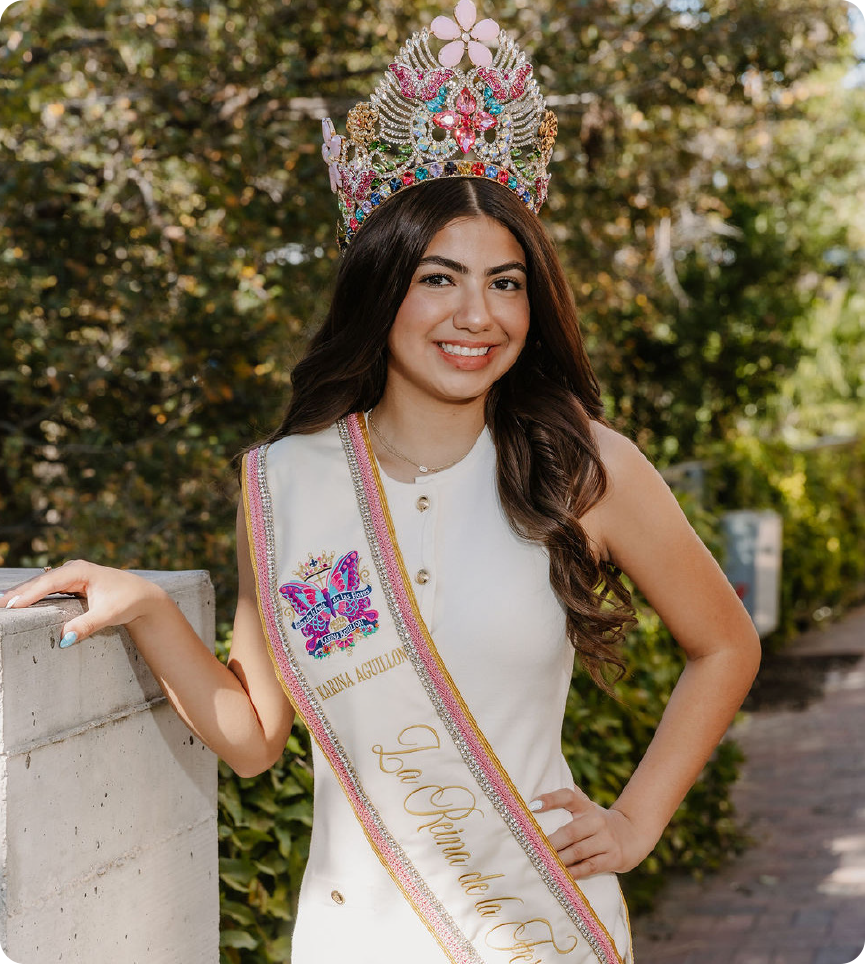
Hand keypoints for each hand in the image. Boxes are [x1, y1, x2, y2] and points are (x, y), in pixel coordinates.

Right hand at [1, 560, 167, 647]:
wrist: (143, 597)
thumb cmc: (128, 602)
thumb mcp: (108, 614)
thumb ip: (86, 625)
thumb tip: (64, 639)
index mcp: (81, 571)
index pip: (48, 583)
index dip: (28, 595)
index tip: (10, 606)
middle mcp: (74, 569)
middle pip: (41, 582)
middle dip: (19, 593)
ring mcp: (73, 575)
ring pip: (42, 584)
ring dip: (23, 593)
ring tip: (3, 603)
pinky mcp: (73, 583)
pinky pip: (48, 589)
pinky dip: (34, 594)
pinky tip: (19, 602)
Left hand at [531, 786, 653, 878]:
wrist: (634, 833)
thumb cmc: (599, 821)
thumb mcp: (588, 806)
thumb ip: (570, 798)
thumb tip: (545, 786)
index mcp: (587, 806)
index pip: (568, 796)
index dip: (550, 799)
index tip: (532, 805)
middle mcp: (597, 821)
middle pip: (570, 831)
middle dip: (551, 842)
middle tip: (533, 849)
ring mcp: (607, 840)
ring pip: (578, 851)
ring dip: (559, 859)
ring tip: (543, 864)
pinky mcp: (613, 858)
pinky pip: (589, 867)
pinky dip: (574, 872)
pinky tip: (561, 875)